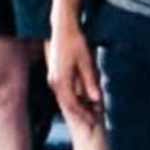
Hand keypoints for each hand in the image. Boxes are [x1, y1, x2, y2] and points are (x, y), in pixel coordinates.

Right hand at [48, 19, 103, 136]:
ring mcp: (53, 78)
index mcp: (61, 80)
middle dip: (81, 114)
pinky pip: (63, 92)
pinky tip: (82, 101)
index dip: (84, 114)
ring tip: (90, 113)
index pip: (73, 104)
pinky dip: (73, 99)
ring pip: (65, 99)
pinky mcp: (54, 75)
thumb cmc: (75, 42)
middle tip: (94, 122)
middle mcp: (54, 82)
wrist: (62, 27)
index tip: (95, 121)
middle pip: (68, 104)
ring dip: (77, 107)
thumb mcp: (86, 61)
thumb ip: (90, 81)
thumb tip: (96, 99)